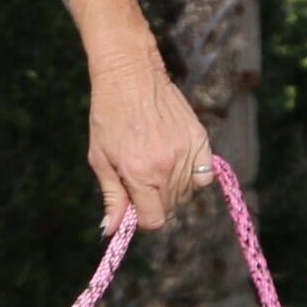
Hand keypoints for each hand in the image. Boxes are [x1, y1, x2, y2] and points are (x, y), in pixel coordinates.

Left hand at [88, 51, 210, 232]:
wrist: (130, 76)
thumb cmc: (108, 117)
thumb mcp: (100, 159)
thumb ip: (112, 196)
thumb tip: (112, 230)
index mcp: (139, 174)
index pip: (154, 220)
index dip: (144, 218)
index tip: (137, 206)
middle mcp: (166, 167)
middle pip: (171, 207)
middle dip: (156, 201)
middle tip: (142, 179)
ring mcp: (186, 152)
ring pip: (188, 192)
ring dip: (174, 188)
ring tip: (156, 165)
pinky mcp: (200, 138)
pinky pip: (205, 174)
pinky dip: (195, 175)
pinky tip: (177, 162)